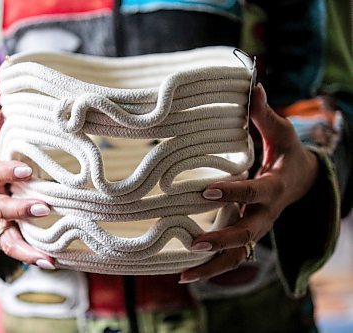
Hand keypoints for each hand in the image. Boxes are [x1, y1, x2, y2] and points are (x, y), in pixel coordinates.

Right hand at [0, 105, 54, 268]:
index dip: (7, 172)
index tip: (27, 171)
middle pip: (0, 208)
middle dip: (20, 209)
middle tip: (44, 207)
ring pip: (6, 238)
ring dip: (26, 248)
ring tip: (47, 256)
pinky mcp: (6, 233)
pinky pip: (16, 247)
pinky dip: (30, 256)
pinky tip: (52, 262)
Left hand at [179, 83, 317, 282]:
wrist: (302, 181)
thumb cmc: (286, 153)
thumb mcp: (280, 134)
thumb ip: (264, 114)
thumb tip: (253, 84)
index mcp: (274, 188)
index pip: (253, 192)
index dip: (232, 191)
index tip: (205, 189)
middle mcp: (266, 213)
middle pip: (248, 232)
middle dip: (222, 239)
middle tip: (195, 243)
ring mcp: (258, 229)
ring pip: (240, 254)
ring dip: (213, 266)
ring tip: (184, 274)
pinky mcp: (248, 236)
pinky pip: (232, 257)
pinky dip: (212, 268)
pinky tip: (185, 273)